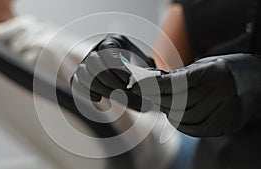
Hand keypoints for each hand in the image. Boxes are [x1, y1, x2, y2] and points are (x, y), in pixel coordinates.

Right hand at [71, 34, 153, 111]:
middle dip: (110, 81)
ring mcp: (86, 63)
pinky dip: (87, 92)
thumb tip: (146, 92)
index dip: (117, 66)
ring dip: (101, 89)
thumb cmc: (139, 69)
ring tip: (117, 97)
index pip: (108, 50)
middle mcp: (96, 50)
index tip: (130, 79)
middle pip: (94, 62)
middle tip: (125, 93)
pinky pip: (76, 83)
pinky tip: (100, 99)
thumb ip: (145, 76)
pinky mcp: (80, 76)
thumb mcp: (145, 67)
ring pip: (84, 73)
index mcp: (113, 41)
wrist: (132, 75)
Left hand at [132, 54, 260, 136]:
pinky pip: (196, 129)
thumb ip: (180, 76)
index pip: (175, 83)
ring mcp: (226, 111)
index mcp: (212, 73)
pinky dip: (181, 124)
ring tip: (162, 104)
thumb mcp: (204, 65)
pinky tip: (175, 116)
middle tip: (146, 94)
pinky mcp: (228, 124)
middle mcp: (220, 92)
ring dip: (168, 112)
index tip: (138, 86)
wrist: (257, 81)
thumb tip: (153, 81)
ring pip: (184, 118)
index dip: (153, 86)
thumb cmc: (226, 70)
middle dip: (157, 99)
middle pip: (177, 102)